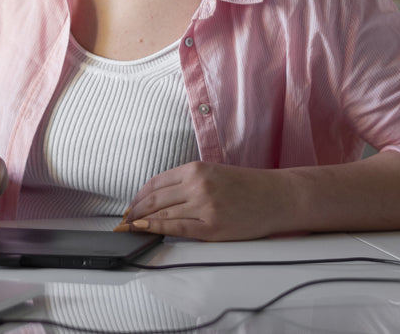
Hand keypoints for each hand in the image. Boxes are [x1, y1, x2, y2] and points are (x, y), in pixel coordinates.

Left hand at [116, 161, 284, 241]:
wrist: (277, 197)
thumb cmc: (247, 187)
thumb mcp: (215, 174)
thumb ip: (188, 183)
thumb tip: (158, 199)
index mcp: (197, 169)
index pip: (156, 183)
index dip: (138, 196)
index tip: (129, 206)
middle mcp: (198, 185)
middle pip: (154, 199)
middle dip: (134, 211)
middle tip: (122, 221)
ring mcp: (204, 207)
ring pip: (162, 214)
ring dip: (141, 222)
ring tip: (128, 228)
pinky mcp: (212, 227)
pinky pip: (177, 229)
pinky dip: (156, 229)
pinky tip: (144, 230)